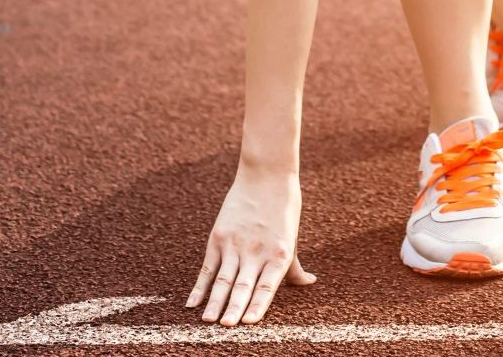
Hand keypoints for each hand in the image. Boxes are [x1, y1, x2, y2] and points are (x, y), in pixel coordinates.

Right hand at [186, 163, 315, 325]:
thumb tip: (310, 282)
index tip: (250, 322)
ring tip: (208, 321)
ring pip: (223, 279)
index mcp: (279, 254)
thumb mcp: (292, 238)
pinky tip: (192, 303)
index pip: (267, 286)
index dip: (258, 305)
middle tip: (226, 327)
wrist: (266, 176)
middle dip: (234, 308)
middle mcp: (257, 251)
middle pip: (243, 285)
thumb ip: (295, 266)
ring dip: (214, 301)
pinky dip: (199, 286)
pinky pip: (207, 267)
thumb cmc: (284, 209)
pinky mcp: (218, 236)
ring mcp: (236, 244)